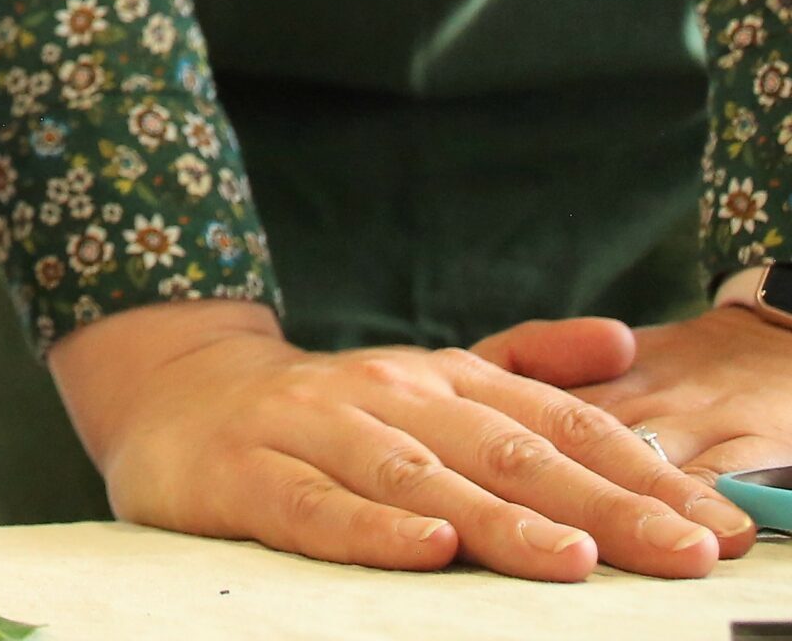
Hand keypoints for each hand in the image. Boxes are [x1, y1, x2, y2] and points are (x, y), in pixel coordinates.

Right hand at [47, 299, 750, 579]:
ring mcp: (313, 432)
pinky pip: (315, 508)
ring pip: (416, 479)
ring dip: (497, 519)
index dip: (640, 472)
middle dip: (600, 503)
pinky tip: (425, 548)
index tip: (722, 528)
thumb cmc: (324, 412)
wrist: (173, 394)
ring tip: (571, 556)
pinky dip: (371, 529)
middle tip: (684, 550)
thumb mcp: (427, 381)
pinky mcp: (248, 476)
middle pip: (503, 451)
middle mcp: (384, 396)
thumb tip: (618, 339)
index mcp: (438, 380)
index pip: (555, 424)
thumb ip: (523, 365)